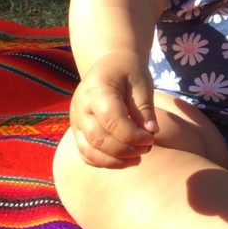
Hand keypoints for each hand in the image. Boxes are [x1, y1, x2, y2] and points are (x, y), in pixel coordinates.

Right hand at [69, 51, 158, 167]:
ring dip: (115, 161)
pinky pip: (86, 154)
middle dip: (125, 149)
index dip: (132, 135)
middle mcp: (80, 107)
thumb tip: (151, 132)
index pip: (112, 120)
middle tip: (147, 147)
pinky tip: (125, 160)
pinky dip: (104, 162)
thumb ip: (144, 108)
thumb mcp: (141, 83)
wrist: (108, 66)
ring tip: (138, 158)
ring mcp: (76, 121)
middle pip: (98, 139)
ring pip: (89, 151)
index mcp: (96, 90)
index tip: (151, 137)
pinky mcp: (78, 132)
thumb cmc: (128, 72)